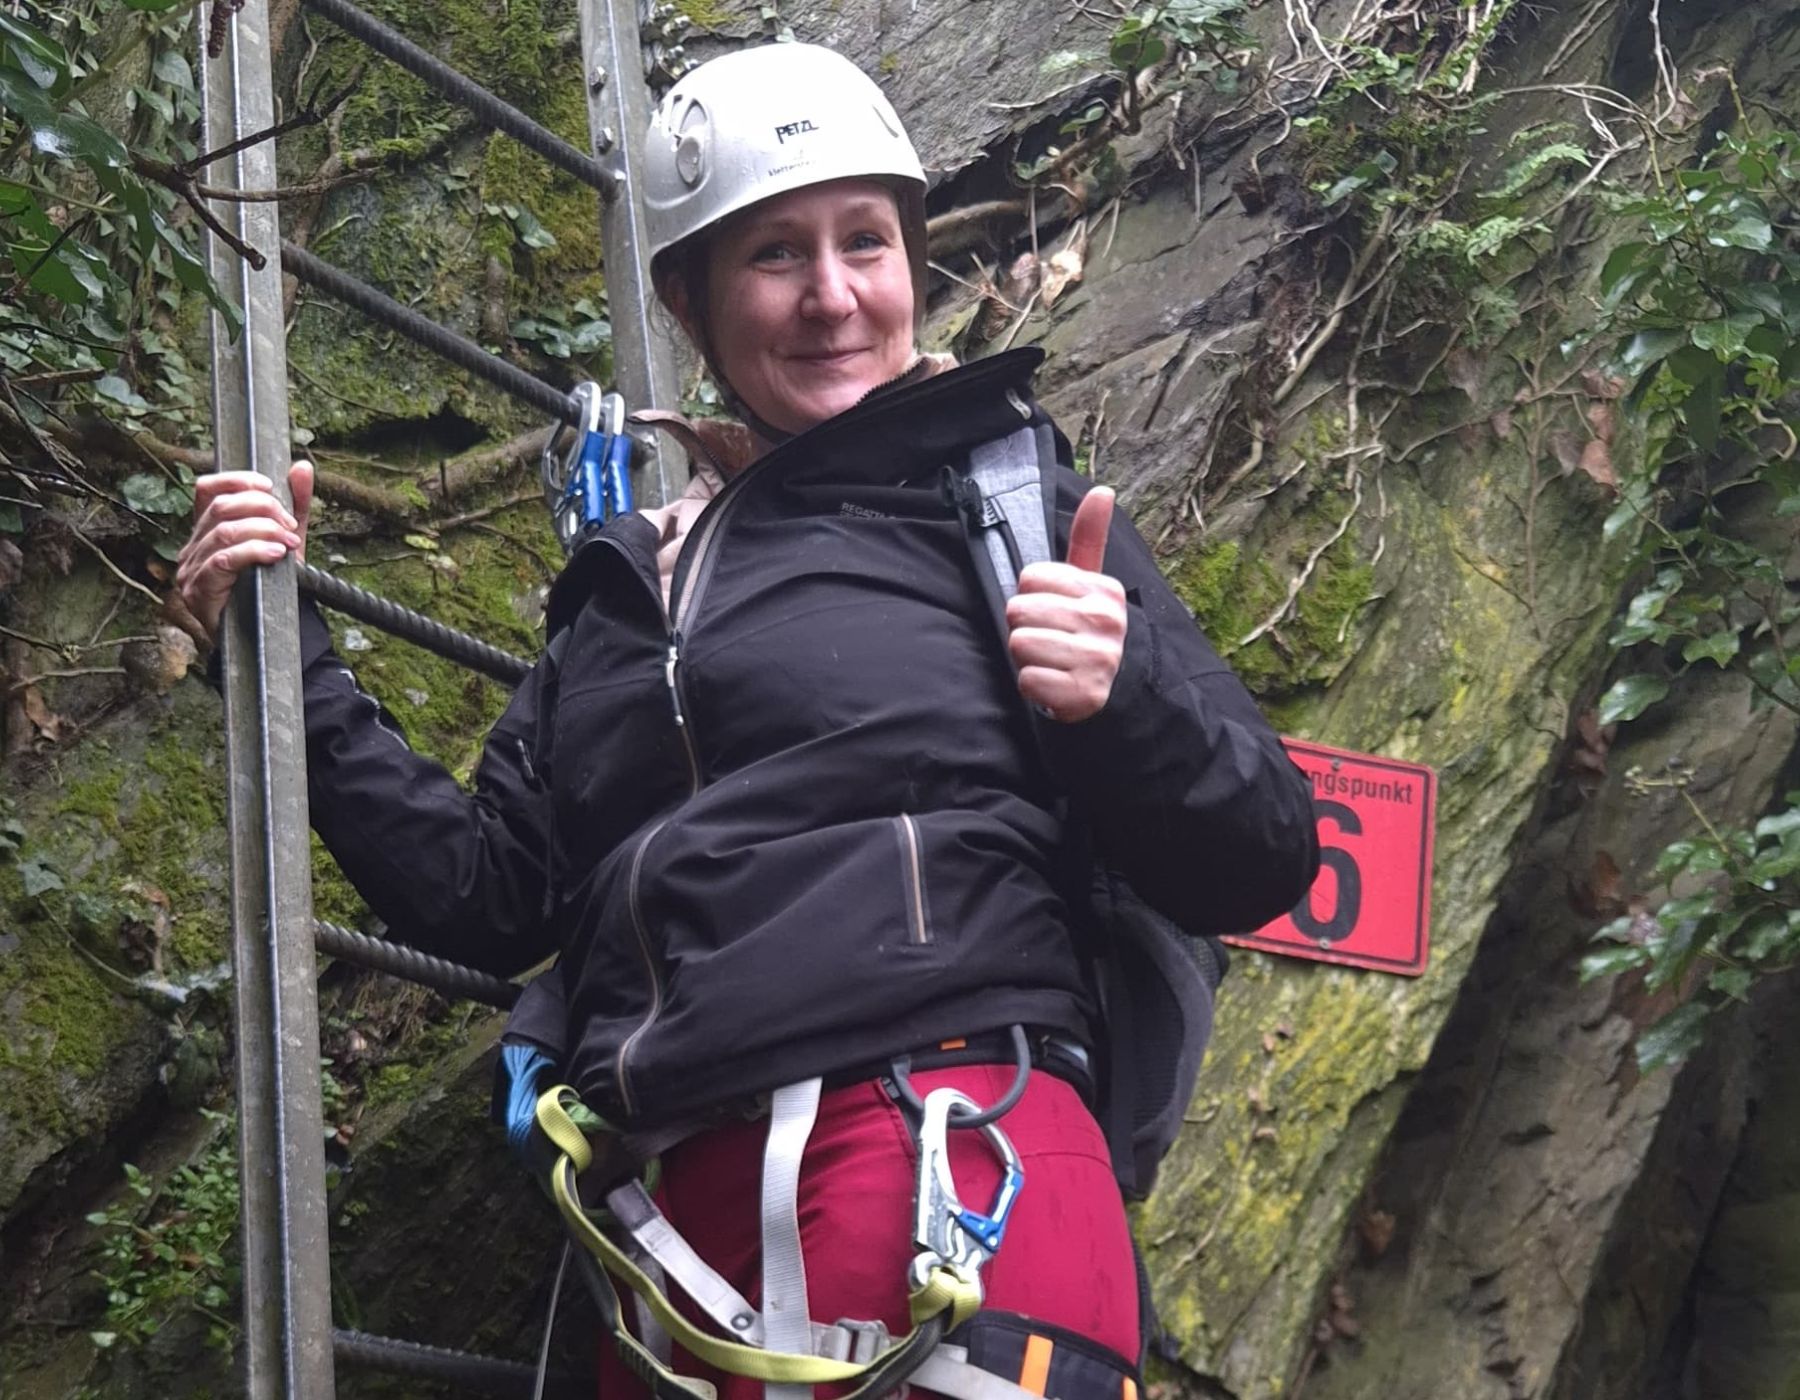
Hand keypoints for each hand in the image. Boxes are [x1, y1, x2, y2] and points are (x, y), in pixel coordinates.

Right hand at [175, 460, 311, 640]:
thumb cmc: (270, 587)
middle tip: (290, 526)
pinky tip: (277, 555)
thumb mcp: (286, 540)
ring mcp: (191, 569)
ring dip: (264, 531)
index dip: (238, 480)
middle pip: (221, 507)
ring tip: (290, 543)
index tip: (271, 487)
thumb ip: (295, 506)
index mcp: (208, 530)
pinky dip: (254, 552)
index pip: (208, 489)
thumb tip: (302, 467)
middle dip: (263, 509)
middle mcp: (192, 546)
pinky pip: (223, 560)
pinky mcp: (198, 591)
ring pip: (224, 531)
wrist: (266, 636)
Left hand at [1005, 486, 1126, 723]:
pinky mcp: (1086, 694)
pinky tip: (1054, 685)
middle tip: (1050, 641)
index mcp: (1104, 590)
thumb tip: (1103, 489)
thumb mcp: (1091, 584)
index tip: (1053, 613)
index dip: (1031, 598)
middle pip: (1018, 611)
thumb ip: (1089, 537)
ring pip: (1019, 644)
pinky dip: (1033, 687)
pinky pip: (1027, 680)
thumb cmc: (1089, 632)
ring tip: (1052, 662)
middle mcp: (1106, 621)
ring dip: (1027, 659)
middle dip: (1025, 629)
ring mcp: (1099, 659)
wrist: (1117, 691)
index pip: (1029, 578)